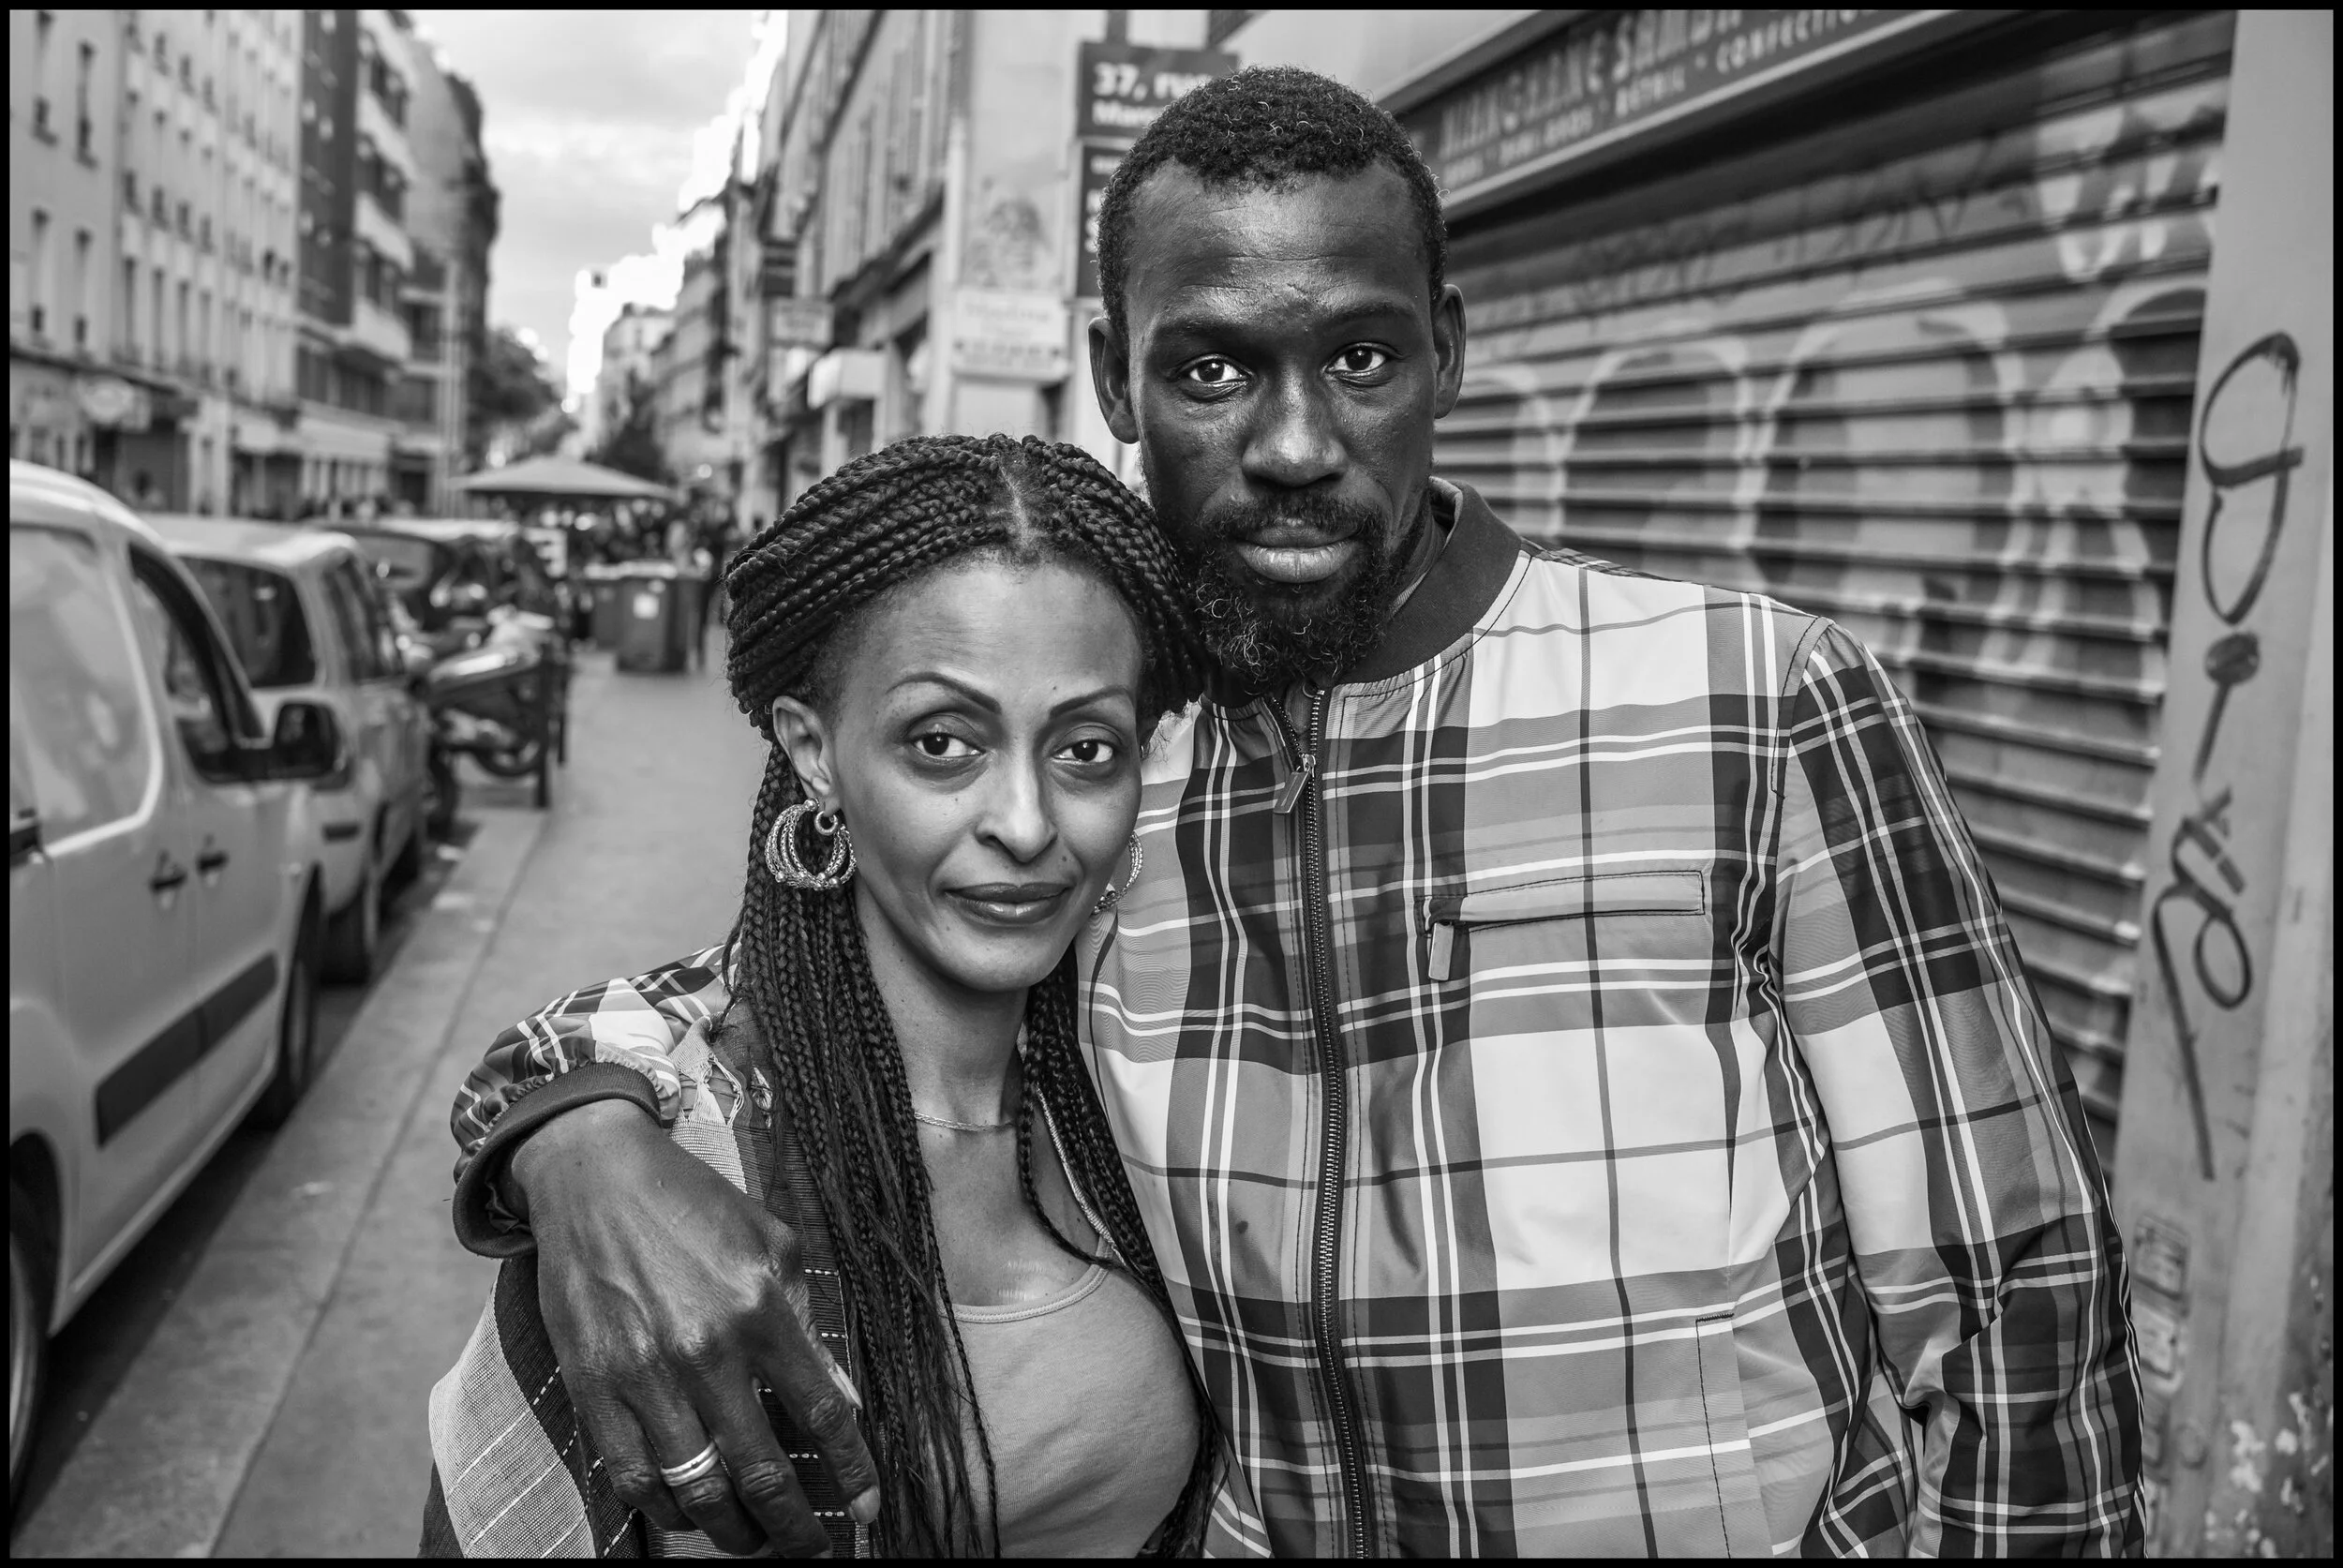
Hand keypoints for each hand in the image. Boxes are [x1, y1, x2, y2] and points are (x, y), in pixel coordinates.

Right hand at [509, 1099, 881, 1554]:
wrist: (594, 1178)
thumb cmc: (692, 1206)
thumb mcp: (773, 1243)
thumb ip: (808, 1319)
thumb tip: (840, 1395)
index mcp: (760, 1308)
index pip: (821, 1414)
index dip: (850, 1472)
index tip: (865, 1509)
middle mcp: (705, 1350)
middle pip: (761, 1472)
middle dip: (793, 1527)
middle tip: (810, 1548)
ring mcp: (644, 1375)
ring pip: (697, 1490)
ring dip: (732, 1531)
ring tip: (752, 1541)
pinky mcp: (592, 1388)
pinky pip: (633, 1479)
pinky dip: (666, 1511)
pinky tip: (690, 1515)